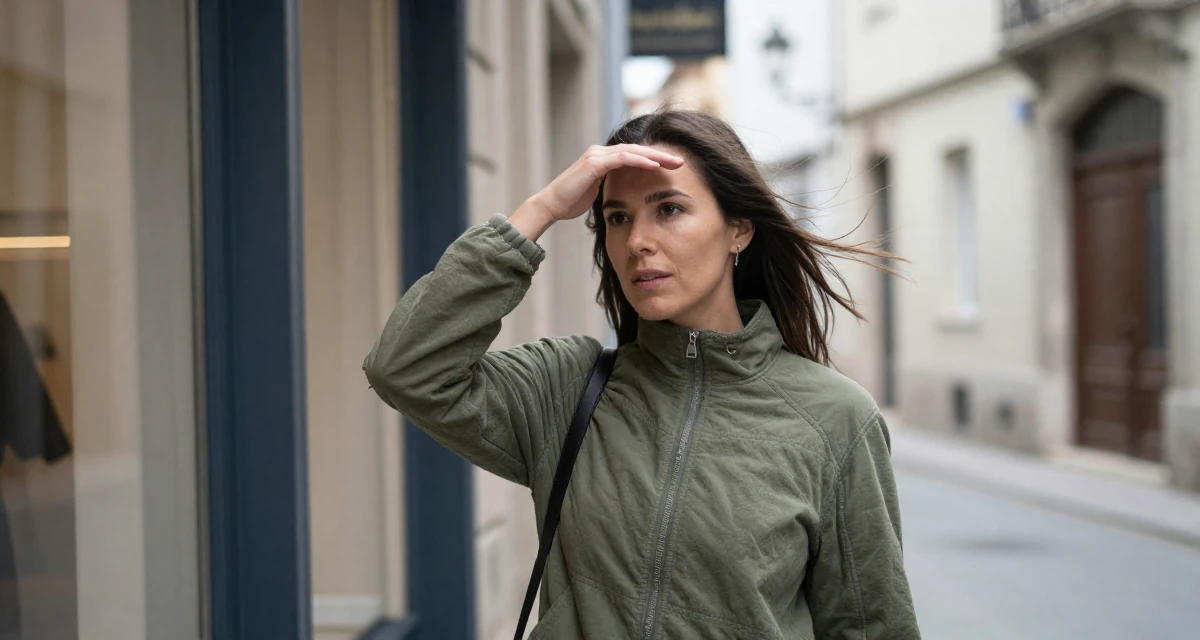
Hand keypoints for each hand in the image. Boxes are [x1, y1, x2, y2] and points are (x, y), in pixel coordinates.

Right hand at [510, 144, 684, 241]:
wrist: (551, 205)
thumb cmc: (572, 202)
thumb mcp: (597, 192)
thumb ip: (611, 186)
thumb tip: (627, 192)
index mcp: (604, 159)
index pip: (634, 155)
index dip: (655, 159)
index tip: (673, 167)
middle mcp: (601, 152)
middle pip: (637, 150)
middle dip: (660, 155)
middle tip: (681, 161)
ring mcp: (597, 155)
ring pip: (632, 151)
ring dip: (655, 156)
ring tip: (673, 162)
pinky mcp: (594, 162)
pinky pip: (622, 158)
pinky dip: (639, 160)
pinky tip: (654, 165)